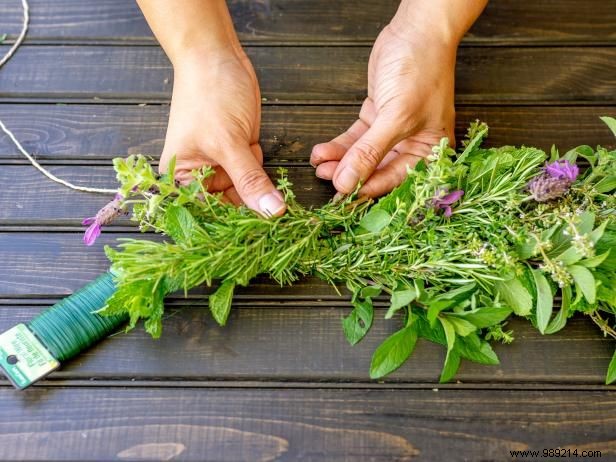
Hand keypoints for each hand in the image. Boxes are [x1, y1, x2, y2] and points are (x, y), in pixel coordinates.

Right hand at [159, 46, 285, 216]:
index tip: (258, 241)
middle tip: (277, 229)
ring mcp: (222, 166)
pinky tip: (279, 191)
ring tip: (282, 213)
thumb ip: (250, 180)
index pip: (206, 214)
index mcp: (182, 178)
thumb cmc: (208, 94)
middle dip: (251, 215)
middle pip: (227, 208)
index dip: (230, 228)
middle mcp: (200, 176)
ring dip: (263, 199)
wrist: (217, 56)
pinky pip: (257, 178)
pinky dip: (268, 182)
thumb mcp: (228, 142)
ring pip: (246, 195)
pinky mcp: (241, 155)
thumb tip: (272, 212)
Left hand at [310, 21, 456, 197]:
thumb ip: (370, 152)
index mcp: (430, 151)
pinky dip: (339, 146)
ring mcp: (393, 131)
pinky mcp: (377, 117)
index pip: (396, 180)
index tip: (343, 196)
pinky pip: (356, 139)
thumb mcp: (397, 116)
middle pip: (377, 170)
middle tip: (327, 179)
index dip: (369, 188)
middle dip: (350, 175)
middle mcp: (412, 145)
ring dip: (340, 161)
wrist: (416, 31)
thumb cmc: (421, 70)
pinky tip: (321, 152)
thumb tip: (347, 183)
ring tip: (319, 166)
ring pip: (363, 155)